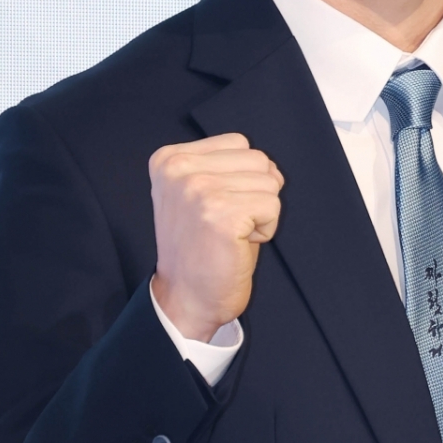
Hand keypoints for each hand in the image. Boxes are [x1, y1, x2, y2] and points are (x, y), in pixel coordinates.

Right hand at [149, 133, 283, 340]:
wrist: (186, 299)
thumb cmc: (199, 249)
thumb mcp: (197, 193)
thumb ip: (223, 167)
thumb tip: (271, 165)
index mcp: (169, 159)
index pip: (238, 142)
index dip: (241, 177)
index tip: (215, 207)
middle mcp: (179, 169)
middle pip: (258, 159)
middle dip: (255, 193)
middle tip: (226, 223)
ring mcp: (199, 190)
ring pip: (270, 182)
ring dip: (260, 212)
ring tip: (231, 234)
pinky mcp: (222, 214)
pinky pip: (273, 206)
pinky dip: (265, 229)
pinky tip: (238, 244)